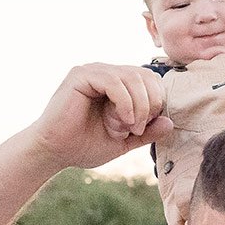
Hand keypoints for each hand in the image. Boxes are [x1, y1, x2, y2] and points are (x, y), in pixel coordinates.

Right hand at [30, 64, 173, 170]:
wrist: (53, 152)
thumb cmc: (83, 145)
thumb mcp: (124, 142)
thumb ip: (146, 132)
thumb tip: (170, 123)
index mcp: (117, 84)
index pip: (151, 80)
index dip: (157, 101)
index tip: (146, 127)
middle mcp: (106, 73)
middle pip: (146, 75)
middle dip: (150, 103)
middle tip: (139, 128)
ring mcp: (93, 71)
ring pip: (133, 76)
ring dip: (139, 105)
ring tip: (131, 128)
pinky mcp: (81, 75)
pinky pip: (114, 81)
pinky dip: (125, 102)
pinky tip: (123, 120)